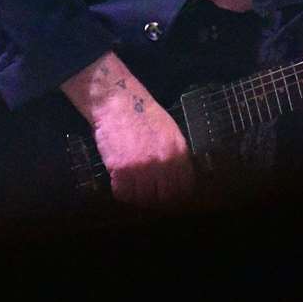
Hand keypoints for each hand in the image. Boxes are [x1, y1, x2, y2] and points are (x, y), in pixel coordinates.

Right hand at [61, 53, 194, 207]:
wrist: (118, 101)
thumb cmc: (143, 113)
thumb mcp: (170, 131)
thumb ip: (175, 155)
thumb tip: (177, 179)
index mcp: (179, 152)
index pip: (184, 188)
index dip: (176, 198)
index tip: (168, 199)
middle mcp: (164, 163)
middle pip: (164, 198)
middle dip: (156, 200)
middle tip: (148, 196)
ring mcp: (142, 168)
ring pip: (142, 199)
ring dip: (137, 197)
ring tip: (133, 188)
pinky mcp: (121, 170)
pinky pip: (122, 193)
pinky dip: (120, 192)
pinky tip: (120, 183)